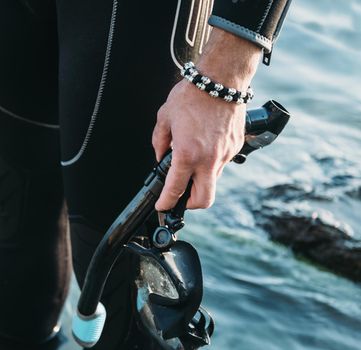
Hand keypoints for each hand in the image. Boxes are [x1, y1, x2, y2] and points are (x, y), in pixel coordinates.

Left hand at [153, 28, 260, 210]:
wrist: (221, 79)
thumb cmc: (193, 95)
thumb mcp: (165, 117)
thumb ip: (160, 142)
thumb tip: (161, 156)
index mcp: (187, 154)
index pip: (175, 190)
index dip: (166, 203)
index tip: (163, 206)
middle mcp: (209, 160)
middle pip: (204, 200)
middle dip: (190, 204)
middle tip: (181, 196)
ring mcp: (225, 155)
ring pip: (213, 181)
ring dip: (201, 180)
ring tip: (192, 164)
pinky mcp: (235, 147)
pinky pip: (222, 164)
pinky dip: (212, 164)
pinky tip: (205, 148)